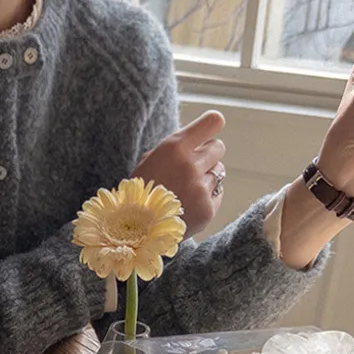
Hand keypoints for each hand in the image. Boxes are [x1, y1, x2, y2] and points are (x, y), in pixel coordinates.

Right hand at [135, 111, 225, 236]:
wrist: (135, 231)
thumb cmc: (140, 192)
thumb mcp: (149, 160)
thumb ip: (176, 148)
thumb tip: (201, 140)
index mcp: (174, 147)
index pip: (213, 122)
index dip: (211, 125)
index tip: (208, 131)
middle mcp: (191, 166)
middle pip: (219, 147)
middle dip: (208, 154)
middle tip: (192, 166)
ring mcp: (201, 189)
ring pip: (218, 171)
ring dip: (205, 177)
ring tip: (184, 190)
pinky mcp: (208, 209)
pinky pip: (217, 193)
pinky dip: (205, 197)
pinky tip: (187, 205)